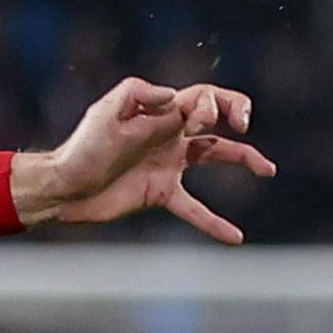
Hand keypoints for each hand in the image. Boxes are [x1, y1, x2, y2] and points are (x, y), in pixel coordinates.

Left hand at [12, 78, 276, 243]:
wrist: (65, 188)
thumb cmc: (82, 147)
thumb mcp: (106, 112)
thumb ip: (139, 95)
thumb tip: (175, 97)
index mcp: (159, 112)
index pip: (201, 97)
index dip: (212, 105)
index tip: (200, 122)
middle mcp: (168, 134)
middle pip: (214, 119)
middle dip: (236, 113)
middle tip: (245, 125)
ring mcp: (167, 164)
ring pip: (214, 155)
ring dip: (243, 159)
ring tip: (268, 169)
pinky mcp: (161, 193)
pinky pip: (195, 208)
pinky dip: (214, 222)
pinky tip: (236, 237)